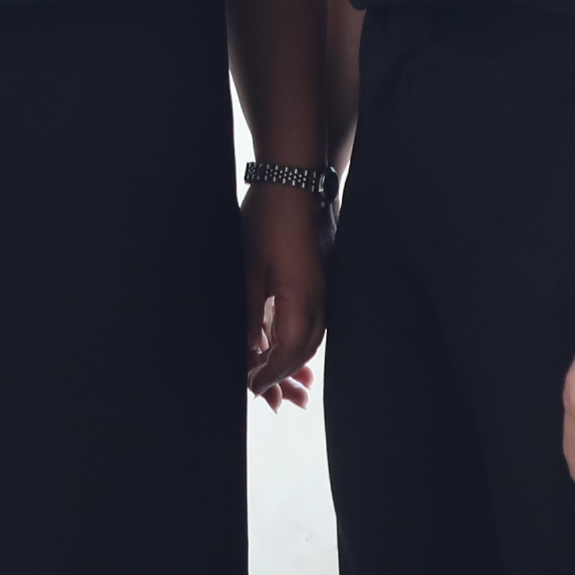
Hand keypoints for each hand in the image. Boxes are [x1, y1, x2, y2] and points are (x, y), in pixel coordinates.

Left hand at [244, 187, 325, 406]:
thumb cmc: (267, 220)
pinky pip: (314, 318)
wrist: (295, 180)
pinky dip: (300, 336)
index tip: (254, 388)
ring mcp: (326, 285)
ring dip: (295, 358)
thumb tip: (249, 349)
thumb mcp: (249, 269)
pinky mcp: (324, 275)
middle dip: (286, 375)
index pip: (290, 352)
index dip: (272, 374)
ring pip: (313, 336)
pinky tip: (284, 340)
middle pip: (305, 350)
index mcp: (302, 297)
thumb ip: (250, 313)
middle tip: (269, 394)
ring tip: (281, 377)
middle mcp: (320, 296)